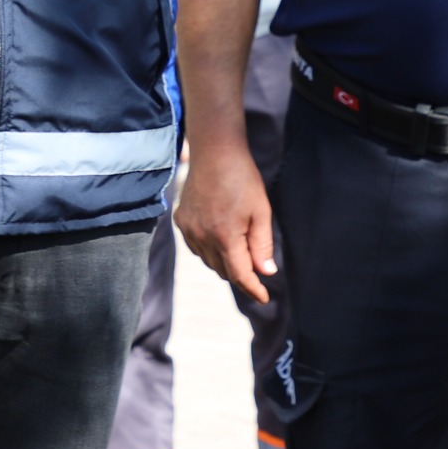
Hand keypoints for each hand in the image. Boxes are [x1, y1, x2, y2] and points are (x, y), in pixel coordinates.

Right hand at [176, 145, 276, 303]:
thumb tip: (266, 272)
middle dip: (240, 273)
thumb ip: (262, 245)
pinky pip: (195, 247)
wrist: (215, 151)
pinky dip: (208, 249)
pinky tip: (219, 235)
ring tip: (238, 246)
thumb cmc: (242, 178)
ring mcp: (188, 229)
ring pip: (208, 261)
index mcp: (225, 236)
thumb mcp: (260, 211)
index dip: (253, 289)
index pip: (239, 275)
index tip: (264, 297)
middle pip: (223, 270)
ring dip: (224, 261)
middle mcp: (202, 237)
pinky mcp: (181, 220)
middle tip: (256, 266)